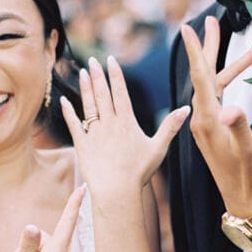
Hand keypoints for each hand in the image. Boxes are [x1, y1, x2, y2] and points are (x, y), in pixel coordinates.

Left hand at [60, 56, 189, 199]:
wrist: (116, 190)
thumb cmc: (139, 172)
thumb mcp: (159, 148)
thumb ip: (170, 126)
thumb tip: (187, 109)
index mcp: (127, 122)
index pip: (120, 92)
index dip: (115, 75)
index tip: (110, 61)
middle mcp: (109, 123)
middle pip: (102, 94)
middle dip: (97, 75)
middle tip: (92, 61)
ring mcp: (94, 133)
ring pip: (88, 105)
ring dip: (85, 88)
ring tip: (81, 72)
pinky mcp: (82, 145)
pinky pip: (74, 125)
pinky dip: (68, 112)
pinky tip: (64, 101)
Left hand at [181, 16, 251, 216]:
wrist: (246, 200)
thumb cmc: (249, 175)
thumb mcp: (248, 149)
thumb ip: (240, 126)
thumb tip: (231, 108)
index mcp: (208, 119)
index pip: (200, 78)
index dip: (196, 51)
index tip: (187, 28)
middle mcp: (204, 119)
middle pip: (204, 76)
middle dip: (209, 48)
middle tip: (212, 22)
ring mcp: (209, 125)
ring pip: (214, 86)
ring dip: (228, 67)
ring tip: (250, 50)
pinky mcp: (216, 130)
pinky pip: (219, 99)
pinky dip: (231, 85)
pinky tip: (241, 82)